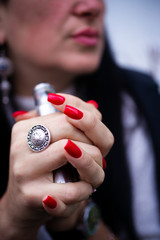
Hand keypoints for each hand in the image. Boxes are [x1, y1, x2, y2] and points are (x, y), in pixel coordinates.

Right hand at [0, 94, 112, 238]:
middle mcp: (21, 145)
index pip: (66, 115)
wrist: (22, 204)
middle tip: (97, 156)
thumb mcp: (52, 143)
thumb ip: (69, 122)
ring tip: (90, 173)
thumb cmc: (43, 170)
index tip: (92, 138)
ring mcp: (24, 169)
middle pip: (70, 130)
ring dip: (93, 166)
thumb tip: (92, 107)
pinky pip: (72, 189)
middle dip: (92, 144)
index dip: (88, 125)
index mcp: (25, 128)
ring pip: (74, 153)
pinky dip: (85, 189)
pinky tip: (83, 189)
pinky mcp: (31, 195)